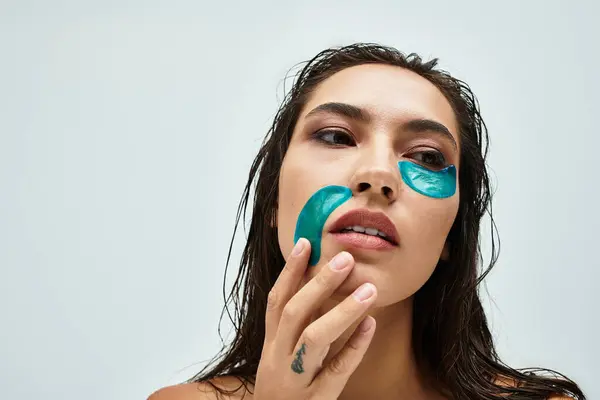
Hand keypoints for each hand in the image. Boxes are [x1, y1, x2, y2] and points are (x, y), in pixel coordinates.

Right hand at [254, 238, 377, 399]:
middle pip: (293, 314)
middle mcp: (278, 359)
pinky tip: (370, 326)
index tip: (306, 243)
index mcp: (271, 346)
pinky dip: (354, 346)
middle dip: (317, 284)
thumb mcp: (281, 359)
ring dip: (341, 311)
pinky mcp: (316, 398)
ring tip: (368, 290)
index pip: (276, 301)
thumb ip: (297, 329)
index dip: (289, 272)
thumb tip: (319, 291)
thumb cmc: (283, 391)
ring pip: (314, 339)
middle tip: (344, 259)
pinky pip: (337, 370)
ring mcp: (297, 379)